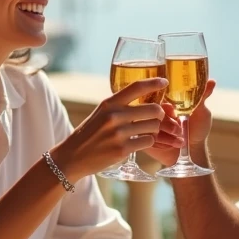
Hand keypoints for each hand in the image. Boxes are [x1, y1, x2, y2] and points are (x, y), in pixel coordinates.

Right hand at [52, 78, 167, 177]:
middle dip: (159, 114)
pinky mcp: (123, 149)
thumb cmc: (90, 133)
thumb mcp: (101, 113)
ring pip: (154, 126)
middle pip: (153, 109)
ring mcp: (119, 133)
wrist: (73, 156)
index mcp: (109, 103)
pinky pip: (148, 141)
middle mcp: (114, 116)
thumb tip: (144, 98)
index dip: (154, 83)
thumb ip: (118, 106)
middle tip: (157, 117)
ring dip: (154, 129)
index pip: (137, 87)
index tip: (164, 81)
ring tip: (146, 131)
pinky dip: (147, 142)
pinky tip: (139, 142)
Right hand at [143, 78, 215, 166]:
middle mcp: (154, 112)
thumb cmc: (197, 129)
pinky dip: (162, 143)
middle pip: (152, 112)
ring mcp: (148, 126)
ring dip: (167, 134)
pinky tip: (173, 145)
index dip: (167, 107)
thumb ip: (202, 96)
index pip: (157, 96)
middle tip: (180, 130)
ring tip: (181, 140)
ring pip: (150, 126)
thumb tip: (212, 81)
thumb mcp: (201, 112)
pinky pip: (147, 138)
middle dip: (168, 123)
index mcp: (165, 102)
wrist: (192, 151)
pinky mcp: (145, 139)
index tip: (176, 113)